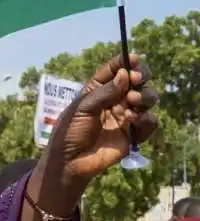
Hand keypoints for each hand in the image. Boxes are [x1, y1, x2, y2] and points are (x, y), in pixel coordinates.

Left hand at [42, 53, 158, 185]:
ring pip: (147, 98)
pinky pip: (150, 122)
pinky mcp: (133, 133)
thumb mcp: (82, 108)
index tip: (133, 58)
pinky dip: (146, 118)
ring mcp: (125, 116)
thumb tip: (125, 75)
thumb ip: (104, 92)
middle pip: (137, 81)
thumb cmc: (69, 132)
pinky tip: (133, 120)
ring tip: (132, 101)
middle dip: (140, 77)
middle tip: (136, 80)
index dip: (125, 62)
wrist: (70, 162)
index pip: (115, 70)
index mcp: (98, 89)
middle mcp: (115, 100)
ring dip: (145, 96)